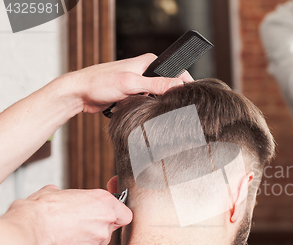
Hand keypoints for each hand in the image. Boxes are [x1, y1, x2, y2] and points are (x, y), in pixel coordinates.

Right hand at [3, 185, 132, 244]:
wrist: (30, 229)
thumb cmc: (42, 210)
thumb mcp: (57, 192)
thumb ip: (73, 197)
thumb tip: (66, 198)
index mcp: (103, 202)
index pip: (125, 214)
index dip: (116, 216)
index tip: (108, 216)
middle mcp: (105, 221)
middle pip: (110, 229)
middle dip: (97, 228)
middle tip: (79, 224)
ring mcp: (97, 240)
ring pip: (97, 242)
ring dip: (86, 240)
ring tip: (67, 233)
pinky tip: (62, 243)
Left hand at [57, 53, 193, 113]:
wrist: (78, 94)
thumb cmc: (99, 83)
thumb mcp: (130, 83)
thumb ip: (156, 84)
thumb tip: (178, 85)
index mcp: (148, 62)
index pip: (175, 72)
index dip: (184, 84)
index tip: (189, 97)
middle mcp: (145, 71)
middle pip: (167, 86)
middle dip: (166, 98)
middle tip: (166, 108)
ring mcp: (139, 83)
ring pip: (156, 97)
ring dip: (152, 105)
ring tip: (147, 109)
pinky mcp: (133, 95)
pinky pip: (145, 104)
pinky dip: (143, 109)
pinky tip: (138, 112)